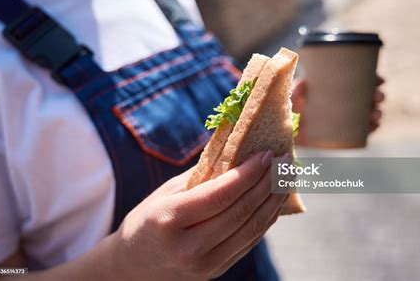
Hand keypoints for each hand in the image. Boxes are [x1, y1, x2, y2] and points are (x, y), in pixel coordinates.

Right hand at [113, 150, 287, 279]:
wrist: (133, 267)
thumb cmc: (147, 220)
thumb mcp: (167, 192)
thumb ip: (203, 175)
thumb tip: (239, 150)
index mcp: (168, 221)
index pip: (220, 195)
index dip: (249, 173)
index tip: (268, 154)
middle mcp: (188, 248)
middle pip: (241, 212)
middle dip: (268, 183)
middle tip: (285, 161)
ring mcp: (204, 265)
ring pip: (251, 229)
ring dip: (273, 201)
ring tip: (286, 178)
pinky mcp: (217, 271)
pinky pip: (249, 241)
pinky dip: (266, 218)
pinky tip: (273, 200)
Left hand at [291, 76, 384, 143]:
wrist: (286, 130)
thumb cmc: (289, 108)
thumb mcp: (291, 97)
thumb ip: (295, 91)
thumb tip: (303, 83)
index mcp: (334, 87)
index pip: (357, 79)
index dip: (372, 78)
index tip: (379, 80)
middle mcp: (342, 101)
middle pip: (367, 96)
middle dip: (377, 96)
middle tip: (378, 98)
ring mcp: (344, 117)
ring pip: (367, 112)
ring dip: (377, 112)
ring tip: (376, 115)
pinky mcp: (342, 132)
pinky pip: (362, 130)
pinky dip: (371, 128)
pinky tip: (375, 126)